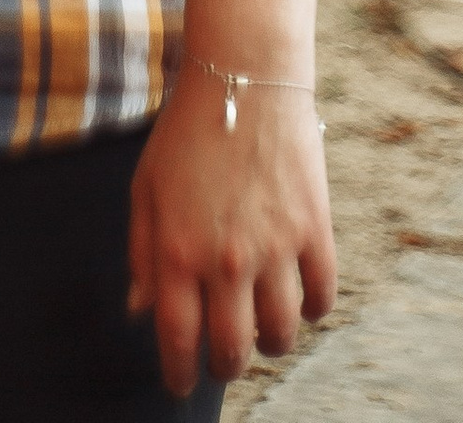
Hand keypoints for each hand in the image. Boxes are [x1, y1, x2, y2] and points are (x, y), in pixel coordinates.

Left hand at [130, 74, 335, 397]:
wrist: (243, 79)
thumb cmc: (186, 133)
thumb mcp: (146, 187)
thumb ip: (142, 253)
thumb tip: (140, 311)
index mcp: (179, 248)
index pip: (179, 338)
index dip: (178, 372)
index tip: (179, 383)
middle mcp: (227, 258)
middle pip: (234, 349)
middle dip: (226, 365)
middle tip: (223, 359)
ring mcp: (275, 247)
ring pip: (281, 333)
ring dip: (270, 343)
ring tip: (261, 328)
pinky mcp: (314, 230)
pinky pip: (322, 298)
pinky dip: (312, 310)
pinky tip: (298, 299)